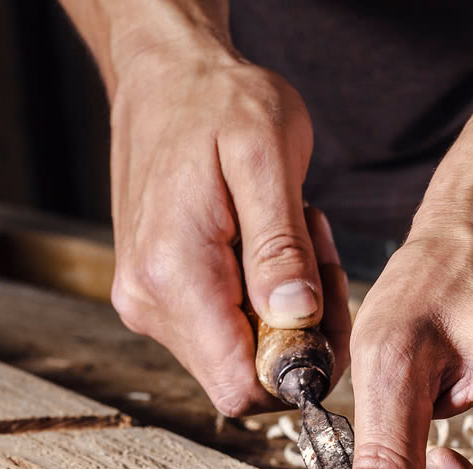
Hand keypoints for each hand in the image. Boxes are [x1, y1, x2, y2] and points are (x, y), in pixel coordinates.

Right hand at [107, 44, 349, 415]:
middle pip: (242, 377)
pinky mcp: (152, 295)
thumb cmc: (218, 103)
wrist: (163, 79)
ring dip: (280, 314)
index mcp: (174, 275)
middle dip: (299, 334)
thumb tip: (297, 320)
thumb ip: (280, 246)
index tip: (327, 308)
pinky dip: (255, 301)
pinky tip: (264, 244)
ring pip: (233, 355)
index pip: (241, 385)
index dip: (299, 369)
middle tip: (319, 257)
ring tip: (293, 235)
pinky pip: (217, 329)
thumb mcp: (266, 155)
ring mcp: (145, 302)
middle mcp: (148, 302)